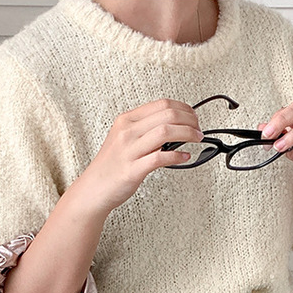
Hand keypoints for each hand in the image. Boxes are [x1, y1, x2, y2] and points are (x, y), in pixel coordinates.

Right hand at [78, 98, 202, 213]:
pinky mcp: (132, 170)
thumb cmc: (112, 166)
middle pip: (167, 115)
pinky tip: (185, 157)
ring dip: (188, 134)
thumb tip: (173, 127)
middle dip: (190, 120)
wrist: (93, 188)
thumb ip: (145, 131)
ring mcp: (129, 150)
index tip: (193, 117)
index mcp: (126, 121)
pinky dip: (177, 156)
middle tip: (199, 129)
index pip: (161, 104)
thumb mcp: (125, 139)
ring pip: (165, 132)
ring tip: (197, 139)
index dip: (183, 108)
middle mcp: (127, 132)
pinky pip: (160, 158)